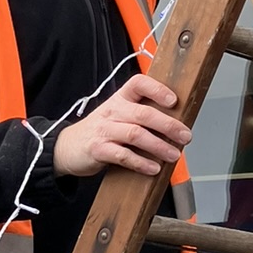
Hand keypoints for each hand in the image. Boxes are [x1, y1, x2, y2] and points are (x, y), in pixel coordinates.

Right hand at [53, 74, 189, 179]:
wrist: (67, 148)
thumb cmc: (99, 131)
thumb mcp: (117, 115)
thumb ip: (140, 115)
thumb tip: (175, 125)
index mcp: (119, 99)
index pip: (139, 83)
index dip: (157, 89)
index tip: (174, 101)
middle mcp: (112, 111)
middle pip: (143, 114)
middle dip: (168, 125)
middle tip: (185, 136)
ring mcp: (104, 130)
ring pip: (136, 135)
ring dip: (158, 146)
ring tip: (173, 154)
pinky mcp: (98, 150)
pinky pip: (123, 156)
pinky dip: (141, 163)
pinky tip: (153, 168)